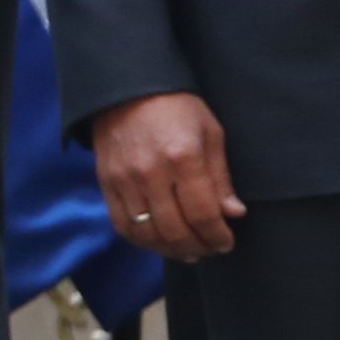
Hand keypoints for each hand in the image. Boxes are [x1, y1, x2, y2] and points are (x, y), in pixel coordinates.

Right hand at [87, 88, 243, 263]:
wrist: (127, 88)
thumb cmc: (177, 107)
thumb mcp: (210, 133)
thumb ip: (220, 177)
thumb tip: (233, 213)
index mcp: (183, 157)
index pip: (203, 214)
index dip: (218, 236)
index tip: (227, 242)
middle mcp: (151, 172)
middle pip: (175, 230)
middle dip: (199, 247)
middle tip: (211, 249)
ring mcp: (124, 179)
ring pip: (147, 233)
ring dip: (170, 250)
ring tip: (188, 251)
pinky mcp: (106, 182)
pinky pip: (122, 224)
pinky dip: (142, 240)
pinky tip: (158, 240)